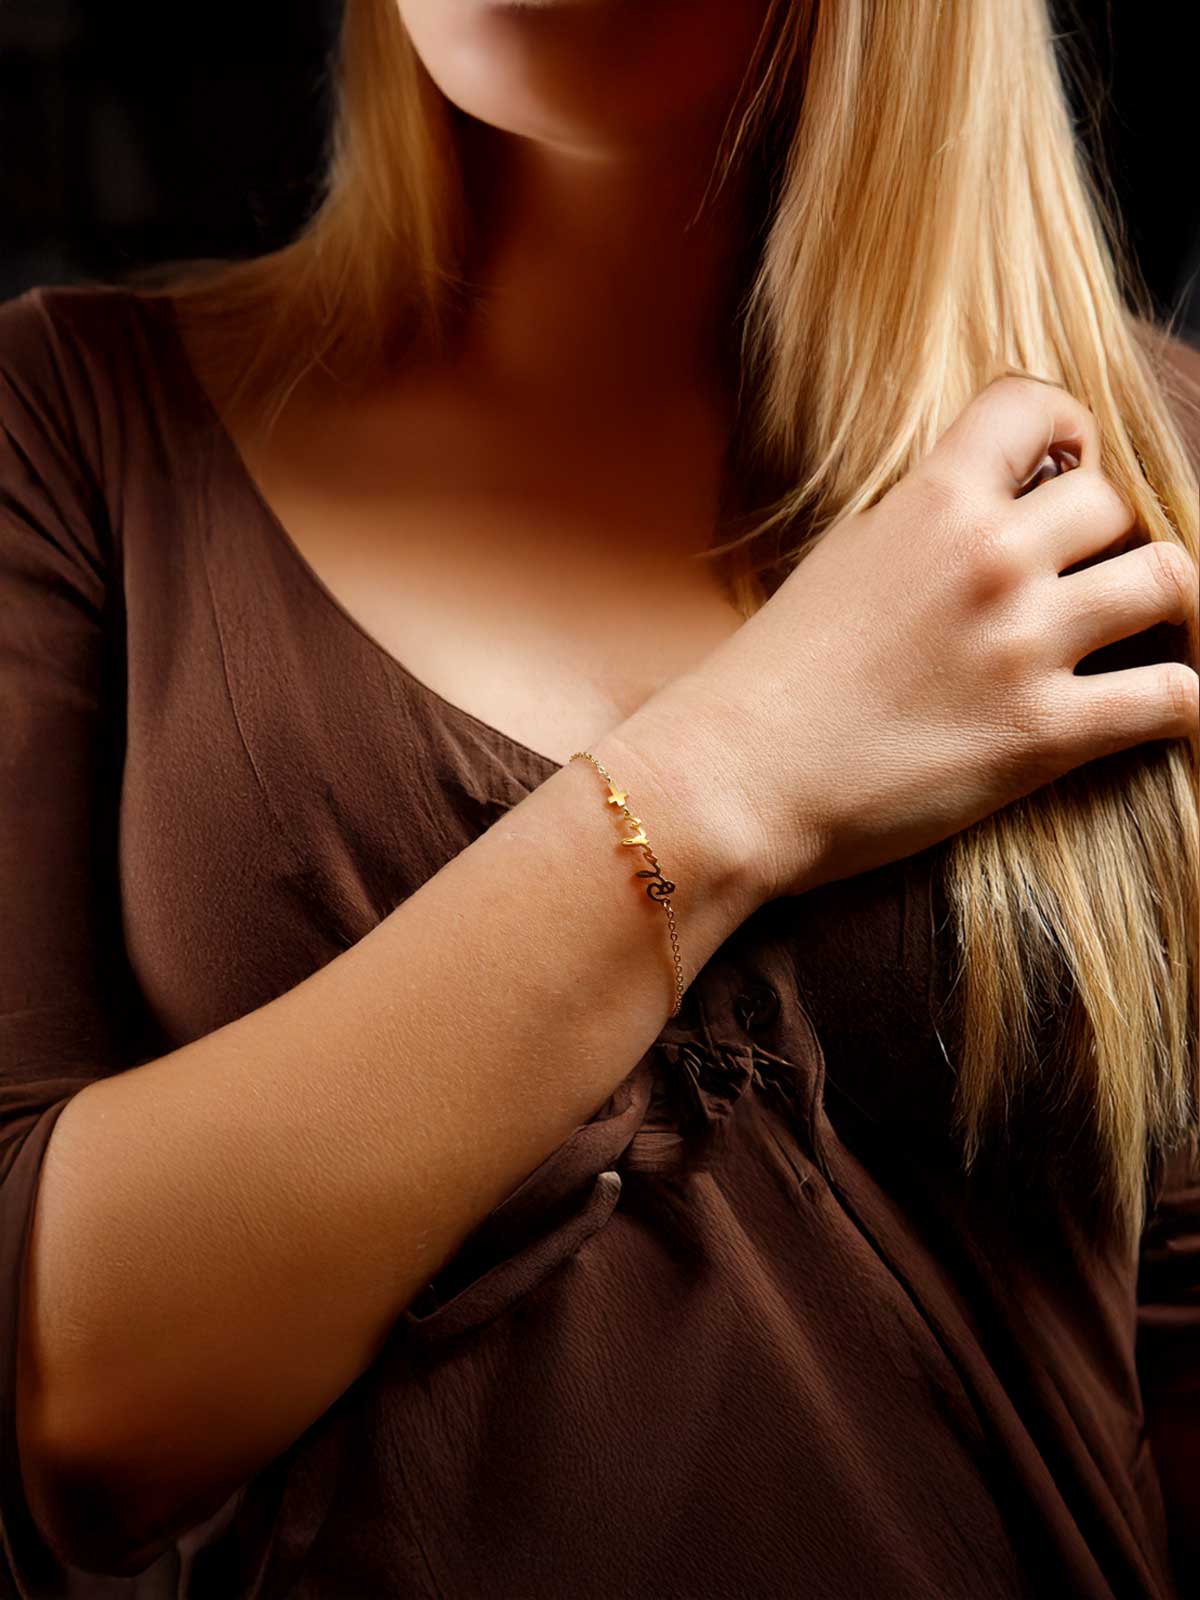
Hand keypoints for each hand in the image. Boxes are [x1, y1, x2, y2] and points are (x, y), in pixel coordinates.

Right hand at [668, 374, 1198, 899]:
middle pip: (1118, 502)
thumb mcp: (841, 561)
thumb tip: (984, 505)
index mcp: (928, 501)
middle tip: (1084, 582)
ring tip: (1132, 638)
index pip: (1038, 403)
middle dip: (1109, 540)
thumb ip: (922, 523)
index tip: (1064, 472)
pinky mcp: (1043, 734)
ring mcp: (1022, 644)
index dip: (1068, 432)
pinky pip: (1173, 696)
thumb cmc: (770, 680)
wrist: (733, 777)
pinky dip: (1181, 701)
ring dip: (1161, 608)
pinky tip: (1152, 708)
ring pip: (1169, 579)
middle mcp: (989, 557)